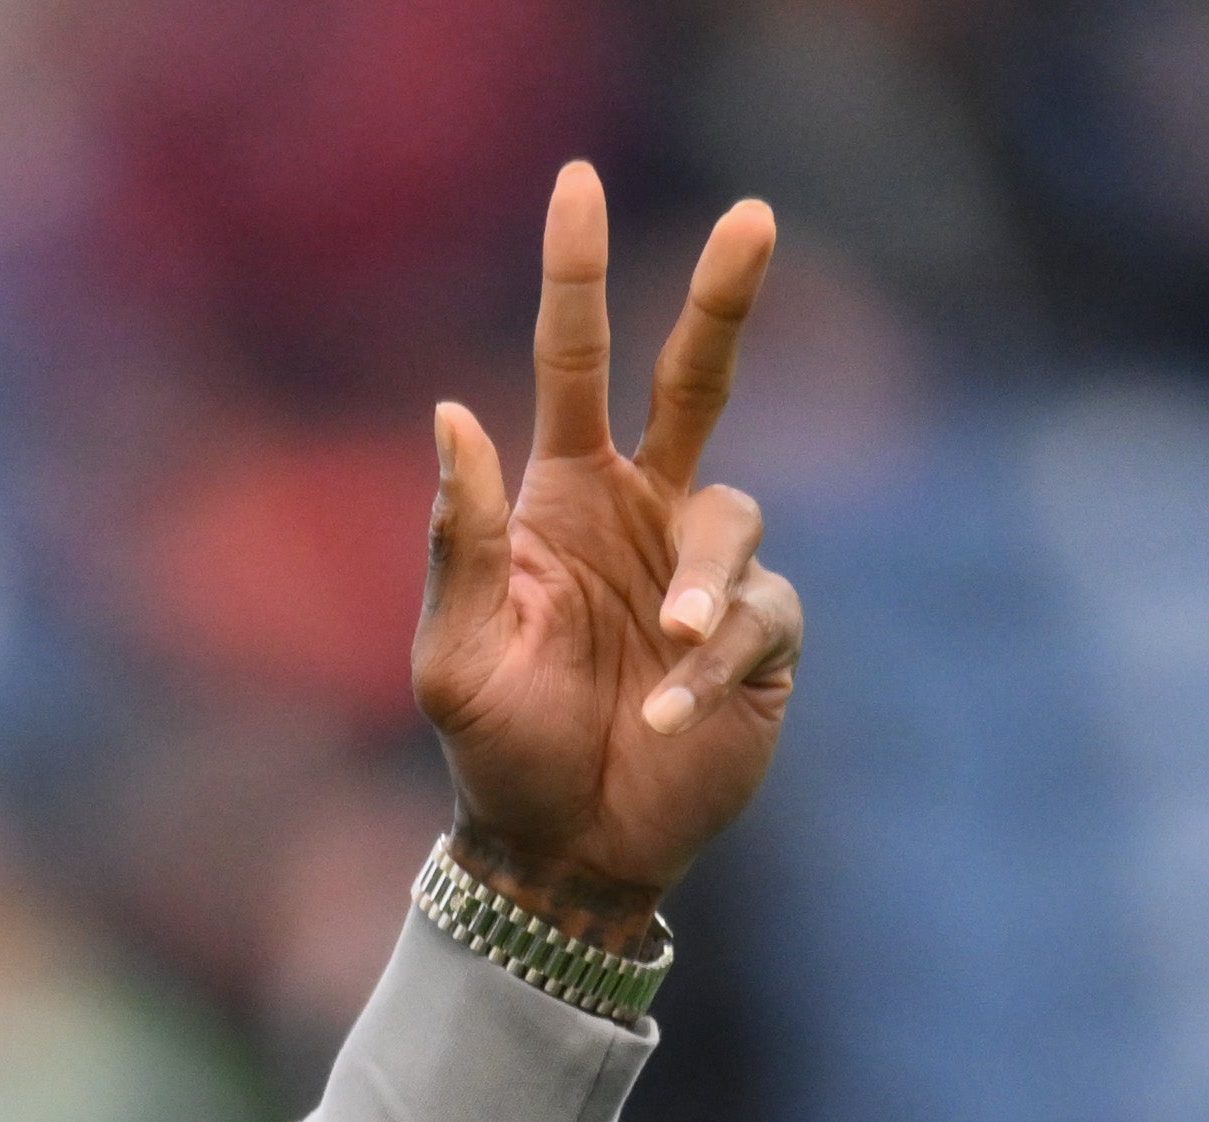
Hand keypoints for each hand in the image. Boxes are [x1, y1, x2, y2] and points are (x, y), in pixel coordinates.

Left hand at [415, 168, 808, 945]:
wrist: (563, 853)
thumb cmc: (497, 752)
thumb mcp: (453, 656)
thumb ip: (460, 539)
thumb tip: (451, 411)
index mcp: (563, 499)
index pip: (573, 364)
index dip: (576, 275)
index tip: (576, 181)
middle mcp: (643, 516)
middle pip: (698, 379)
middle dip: (725, 298)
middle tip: (753, 215)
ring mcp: (704, 576)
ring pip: (733, 523)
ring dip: (699, 583)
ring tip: (662, 648)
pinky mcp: (757, 641)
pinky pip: (754, 622)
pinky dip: (711, 669)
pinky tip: (664, 720)